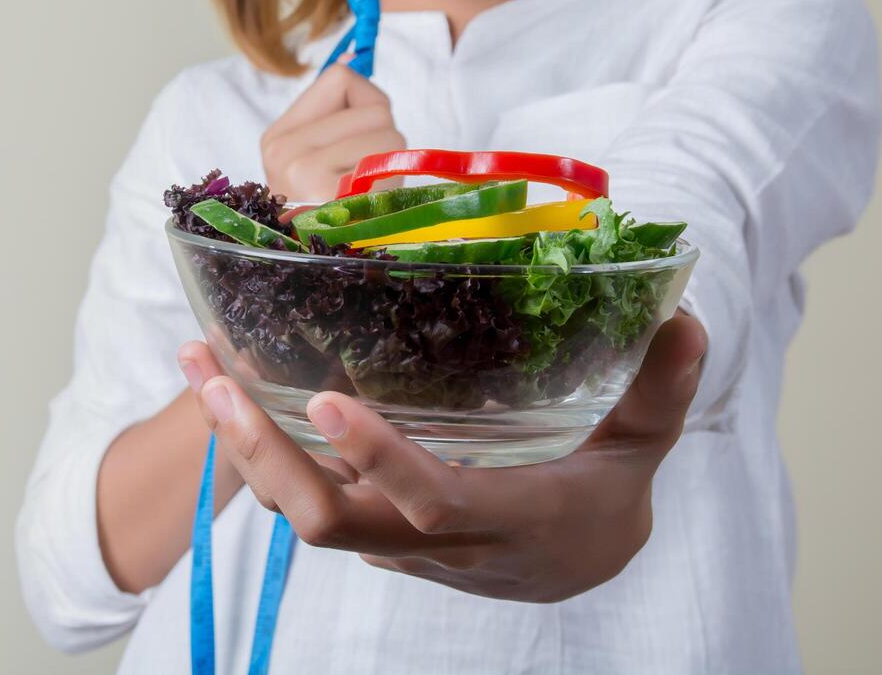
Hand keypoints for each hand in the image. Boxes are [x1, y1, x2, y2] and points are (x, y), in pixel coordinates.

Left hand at [177, 312, 707, 602]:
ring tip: (197, 366)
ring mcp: (392, 542)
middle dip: (264, 453)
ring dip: (240, 442)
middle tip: (215, 375)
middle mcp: (433, 545)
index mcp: (502, 523)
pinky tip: (226, 385)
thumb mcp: (640, 447)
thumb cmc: (602, 496)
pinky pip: (302, 495)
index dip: (379, 461)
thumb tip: (684, 316)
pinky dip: (257, 446)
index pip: (430, 504)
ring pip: (300, 511)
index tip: (326, 401)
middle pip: (329, 521)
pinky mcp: (371, 526)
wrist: (574, 564)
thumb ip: (660, 389)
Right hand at [260, 62, 404, 202]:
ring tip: (369, 189)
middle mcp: (284, 150)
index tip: (356, 138)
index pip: (340, 78)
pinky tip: (372, 202)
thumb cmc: (330, 208)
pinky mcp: (333, 193)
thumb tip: (353, 56)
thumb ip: (337, 108)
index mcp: (277, 137)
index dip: (364, 103)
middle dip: (383, 138)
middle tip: (365, 174)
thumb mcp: (320, 159)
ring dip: (391, 163)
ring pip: (390, 134)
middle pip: (376, 107)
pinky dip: (392, 182)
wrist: (323, 277)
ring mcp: (304, 172)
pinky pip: (391, 162)